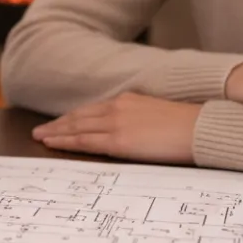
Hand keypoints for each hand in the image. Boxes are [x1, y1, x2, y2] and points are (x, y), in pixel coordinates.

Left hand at [31, 93, 200, 163]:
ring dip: (56, 132)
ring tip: (40, 137)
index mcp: (128, 100)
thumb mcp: (158, 115)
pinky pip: (84, 141)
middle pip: (79, 116)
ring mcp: (116, 123)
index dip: (74, 117)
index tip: (60, 122)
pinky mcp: (118, 140)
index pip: (93, 110)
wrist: (202, 128)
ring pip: (76, 127)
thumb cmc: (188, 126)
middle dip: (58, 124)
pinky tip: (52, 143)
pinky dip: (65, 141)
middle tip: (40, 131)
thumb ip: (140, 119)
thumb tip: (133, 131)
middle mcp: (117, 107)